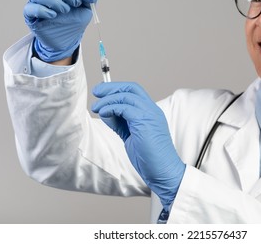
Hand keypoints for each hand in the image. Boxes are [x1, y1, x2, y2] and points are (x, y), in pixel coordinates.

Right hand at [24, 0, 99, 61]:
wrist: (65, 40)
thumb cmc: (74, 20)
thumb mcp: (86, 10)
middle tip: (76, 3)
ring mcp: (37, 1)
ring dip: (54, 0)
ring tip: (65, 11)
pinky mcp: (30, 14)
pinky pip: (30, 8)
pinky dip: (42, 10)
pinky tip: (53, 15)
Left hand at [91, 82, 185, 209]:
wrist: (163, 172)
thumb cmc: (149, 158)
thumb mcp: (130, 136)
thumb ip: (120, 123)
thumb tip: (106, 112)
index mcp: (151, 112)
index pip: (134, 92)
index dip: (117, 89)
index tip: (102, 93)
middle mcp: (152, 110)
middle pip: (131, 88)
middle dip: (111, 88)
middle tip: (96, 92)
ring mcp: (150, 115)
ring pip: (127, 96)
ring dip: (108, 99)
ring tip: (96, 107)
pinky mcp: (145, 122)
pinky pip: (125, 108)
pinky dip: (111, 108)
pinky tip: (103, 113)